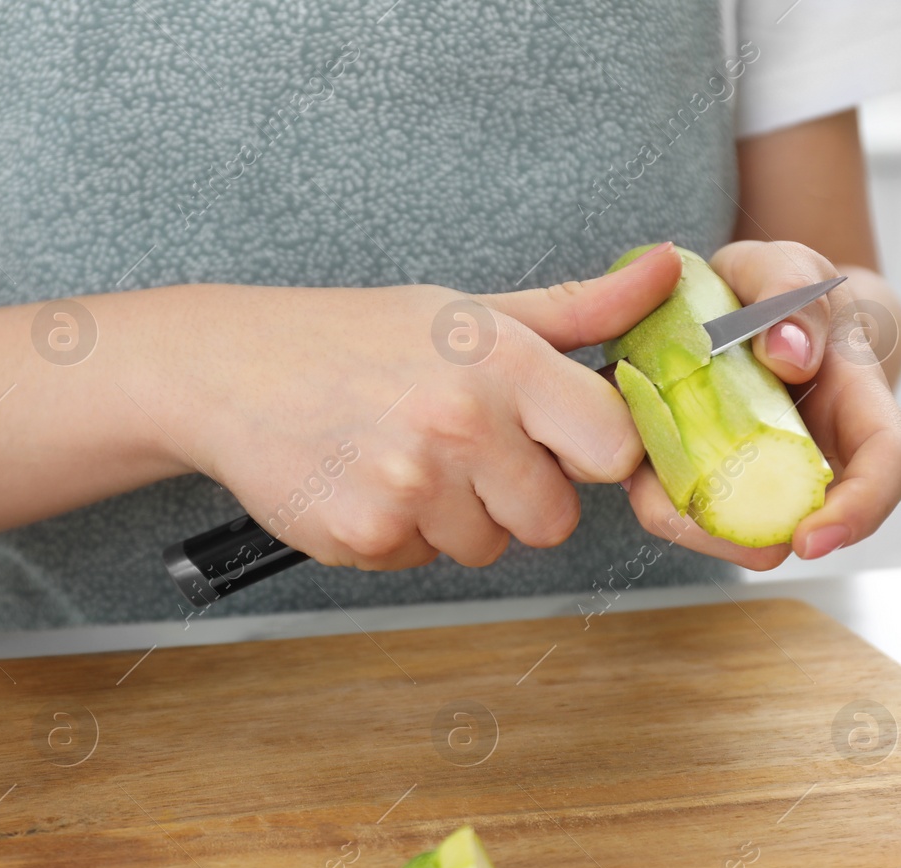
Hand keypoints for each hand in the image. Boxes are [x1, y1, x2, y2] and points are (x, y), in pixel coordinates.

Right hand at [149, 244, 683, 569]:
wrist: (231, 369)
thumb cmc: (355, 338)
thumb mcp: (467, 311)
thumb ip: (579, 310)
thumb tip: (670, 273)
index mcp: (501, 362)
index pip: (612, 446)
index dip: (588, 452)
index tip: (557, 440)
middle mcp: (461, 425)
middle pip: (553, 519)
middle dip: (516, 496)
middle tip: (460, 448)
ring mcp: (411, 488)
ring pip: (485, 548)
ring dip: (454, 518)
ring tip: (402, 459)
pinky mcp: (366, 537)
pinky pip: (421, 562)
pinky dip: (399, 535)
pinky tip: (365, 482)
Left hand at [622, 240, 900, 567]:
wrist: (738, 307)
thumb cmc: (776, 289)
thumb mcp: (782, 265)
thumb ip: (788, 290)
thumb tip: (789, 355)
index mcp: (859, 398)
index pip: (888, 464)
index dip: (860, 510)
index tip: (809, 539)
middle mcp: (821, 449)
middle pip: (804, 519)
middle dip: (748, 537)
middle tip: (693, 518)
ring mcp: (768, 474)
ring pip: (741, 528)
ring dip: (693, 523)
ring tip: (652, 491)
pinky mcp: (714, 479)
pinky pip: (690, 507)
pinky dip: (660, 498)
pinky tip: (637, 473)